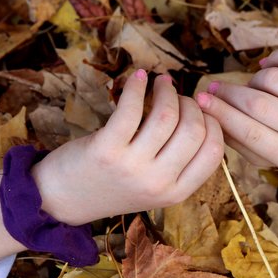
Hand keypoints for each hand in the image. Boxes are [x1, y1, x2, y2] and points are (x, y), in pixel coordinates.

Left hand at [31, 69, 224, 224]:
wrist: (63, 199)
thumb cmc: (111, 186)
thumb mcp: (154, 187)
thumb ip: (177, 164)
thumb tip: (201, 117)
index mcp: (176, 194)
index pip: (214, 152)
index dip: (212, 123)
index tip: (198, 110)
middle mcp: (158, 183)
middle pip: (194, 130)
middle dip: (190, 103)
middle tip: (177, 95)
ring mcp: (132, 167)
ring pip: (166, 115)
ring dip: (166, 90)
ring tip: (160, 83)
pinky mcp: (107, 150)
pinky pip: (132, 108)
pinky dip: (137, 86)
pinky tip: (138, 78)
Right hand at [196, 46, 277, 171]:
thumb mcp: (274, 151)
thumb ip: (242, 140)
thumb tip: (208, 114)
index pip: (250, 133)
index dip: (221, 113)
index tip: (200, 99)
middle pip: (257, 103)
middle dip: (229, 92)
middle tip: (215, 87)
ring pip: (271, 78)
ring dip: (256, 78)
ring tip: (258, 86)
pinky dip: (274, 57)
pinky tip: (272, 66)